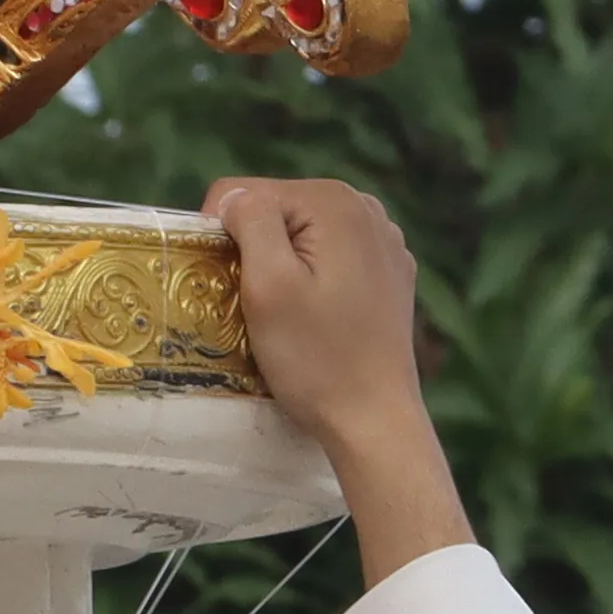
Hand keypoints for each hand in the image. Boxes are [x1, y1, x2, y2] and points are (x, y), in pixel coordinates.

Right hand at [204, 175, 472, 582]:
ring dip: (283, 265)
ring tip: (287, 313)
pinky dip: (314, 279)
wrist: (373, 419)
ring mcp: (384, 240)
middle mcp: (365, 208)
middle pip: (276, 210)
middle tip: (258, 305)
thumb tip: (234, 196)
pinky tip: (318, 316)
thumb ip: (250, 219)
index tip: (228, 286)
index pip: (243, 194)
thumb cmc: (315, 358)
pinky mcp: (390, 274)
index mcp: (334, 201)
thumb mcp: (269, 284)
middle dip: (255, 249)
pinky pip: (332, 258)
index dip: (221, 237)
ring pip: (302, 235)